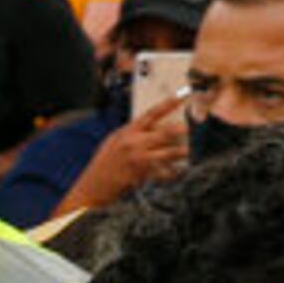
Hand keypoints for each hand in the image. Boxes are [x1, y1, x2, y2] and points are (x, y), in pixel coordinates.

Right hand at [60, 92, 191, 215]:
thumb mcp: (115, 140)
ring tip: (187, 151)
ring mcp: (140, 159)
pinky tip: (178, 171)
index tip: (182, 96)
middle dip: (180, 130)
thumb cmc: (105, 162)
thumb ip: (134, 132)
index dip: (168, 104)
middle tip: (189, 128)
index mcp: (128, 132)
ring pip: (170, 152)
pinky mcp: (144, 174)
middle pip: (165, 133)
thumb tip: (156, 125)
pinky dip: (174, 172)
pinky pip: (166, 172)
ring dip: (182, 152)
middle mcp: (134, 143)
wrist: (95, 185)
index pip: (151, 114)